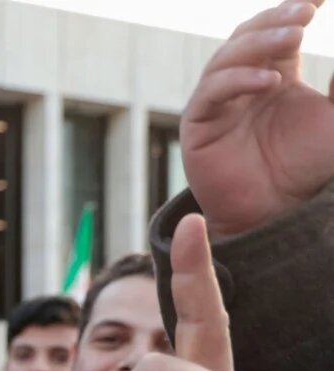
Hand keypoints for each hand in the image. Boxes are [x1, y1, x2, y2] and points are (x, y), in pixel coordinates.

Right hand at [181, 0, 333, 237]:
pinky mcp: (197, 125)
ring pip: (228, 57)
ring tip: (295, 36)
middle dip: (276, 19)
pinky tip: (272, 80)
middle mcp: (241, 83)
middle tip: (307, 9)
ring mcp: (216, 102)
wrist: (278, 213)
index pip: (280, 29)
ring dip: (260, 42)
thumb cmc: (310, 168)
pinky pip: (212, 93)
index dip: (295, 7)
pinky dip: (239, 81)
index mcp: (273, 73)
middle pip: (250, 35)